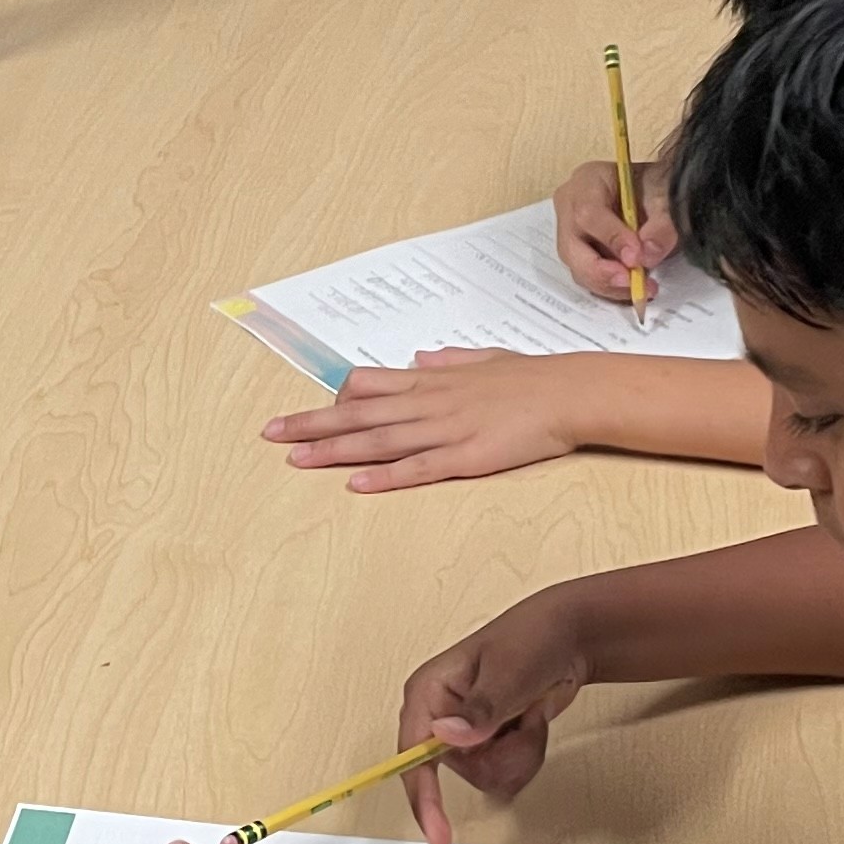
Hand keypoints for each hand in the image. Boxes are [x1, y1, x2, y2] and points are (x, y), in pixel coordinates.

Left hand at [266, 348, 583, 492]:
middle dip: (312, 425)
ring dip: (335, 451)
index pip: (370, 385)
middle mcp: (430, 402)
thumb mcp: (485, 359)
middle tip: (271, 434)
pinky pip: (418, 468)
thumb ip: (449, 362)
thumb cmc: (534, 377)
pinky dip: (385, 476)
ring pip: (379, 441)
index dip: (336, 399)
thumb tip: (420, 359)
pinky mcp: (467, 456)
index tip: (308, 409)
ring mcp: (446, 429)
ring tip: (296, 459)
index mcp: (433, 380)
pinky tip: (356, 484)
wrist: (572, 392)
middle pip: (360, 414)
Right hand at [397, 587, 592, 843]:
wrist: (569, 637)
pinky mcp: (489, 745)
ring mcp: (465, 735)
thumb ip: (480, 709)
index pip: (413, 756)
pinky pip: (506, 777)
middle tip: (523, 719)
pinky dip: (528, 757)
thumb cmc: (532, 639)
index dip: (423, 799)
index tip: (438, 835)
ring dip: (521, 753)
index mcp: (428, 694)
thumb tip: (446, 737)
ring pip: (488, 779)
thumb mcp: (507, 672)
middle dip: (503, 754)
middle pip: (461, 773)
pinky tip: (531, 724)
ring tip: (529, 716)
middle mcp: (440, 719)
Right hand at [551, 158, 679, 305]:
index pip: (588, 213)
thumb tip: (648, 256)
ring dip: (610, 285)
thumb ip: (661, 223)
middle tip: (632, 283)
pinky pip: (588, 276)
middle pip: (571, 248)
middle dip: (601, 272)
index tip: (636, 258)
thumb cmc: (655, 187)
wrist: (655, 194)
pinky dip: (612, 287)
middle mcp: (570, 208)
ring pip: (578, 268)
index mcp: (587, 181)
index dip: (611, 238)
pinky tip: (635, 288)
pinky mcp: (581, 254)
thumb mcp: (665, 194)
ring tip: (643, 288)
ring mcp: (571, 233)